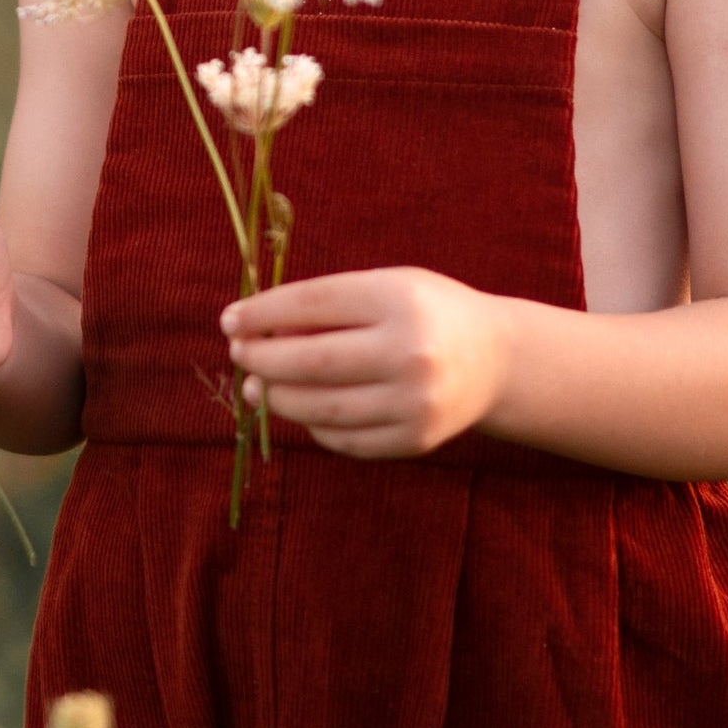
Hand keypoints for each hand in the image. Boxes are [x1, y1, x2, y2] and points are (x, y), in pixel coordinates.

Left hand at [221, 268, 509, 458]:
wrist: (497, 361)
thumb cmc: (428, 313)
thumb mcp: (388, 288)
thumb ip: (330, 306)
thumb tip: (257, 331)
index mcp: (401, 299)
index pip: (313, 304)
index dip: (263, 313)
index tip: (230, 320)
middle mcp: (411, 352)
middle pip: (311, 360)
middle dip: (262, 358)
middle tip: (239, 354)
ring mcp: (415, 402)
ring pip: (321, 407)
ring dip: (277, 397)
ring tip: (256, 385)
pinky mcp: (415, 440)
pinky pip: (344, 439)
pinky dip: (313, 425)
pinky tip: (300, 409)